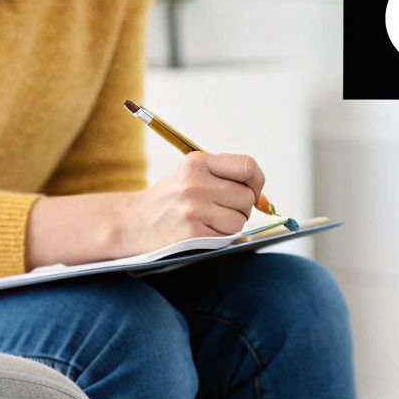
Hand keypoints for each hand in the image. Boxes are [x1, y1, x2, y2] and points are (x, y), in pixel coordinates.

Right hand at [117, 152, 264, 255]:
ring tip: (208, 220)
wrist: (133, 222)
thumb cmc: (170, 199)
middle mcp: (196, 181)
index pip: (248, 166)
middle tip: (220, 209)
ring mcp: (193, 207)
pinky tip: (201, 231)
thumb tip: (265, 201)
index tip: (251, 191)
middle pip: (247, 197)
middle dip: (241, 207)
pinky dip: (220, 237)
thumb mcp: (194, 177)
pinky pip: (227, 236)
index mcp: (198, 162)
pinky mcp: (192, 231)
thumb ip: (229, 181)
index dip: (257, 182)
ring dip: (231, 224)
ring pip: (240, 219)